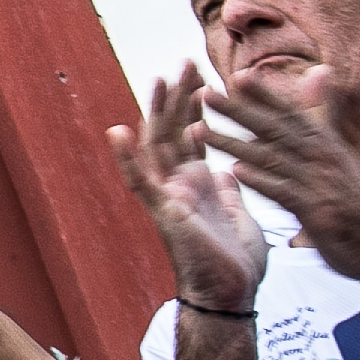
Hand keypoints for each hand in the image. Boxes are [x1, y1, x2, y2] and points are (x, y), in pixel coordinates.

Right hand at [104, 68, 269, 309]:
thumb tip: (228, 171)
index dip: (195, 105)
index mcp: (200, 184)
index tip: (202, 74)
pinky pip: (141, 183)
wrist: (233, 297)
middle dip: (179, 96)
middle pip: (174, 131)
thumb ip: (232, 192)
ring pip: (157, 147)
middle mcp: (180, 186)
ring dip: (157, 113)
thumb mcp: (242, 217)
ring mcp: (169, 197)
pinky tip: (118, 131)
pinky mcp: (164, 213)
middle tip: (186, 61)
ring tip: (159, 78)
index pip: (193, 134)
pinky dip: (128, 158)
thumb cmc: (238, 264)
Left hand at [194, 65, 359, 281]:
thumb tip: (320, 71)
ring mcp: (319, 183)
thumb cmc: (359, 201)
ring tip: (201, 130)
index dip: (264, 94)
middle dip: (237, 110)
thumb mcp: (341, 155)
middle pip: (274, 128)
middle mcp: (322, 157)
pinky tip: (236, 172)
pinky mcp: (317, 210)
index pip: (291, 113)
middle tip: (205, 94)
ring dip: (233, 143)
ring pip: (270, 157)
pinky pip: (284, 191)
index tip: (236, 76)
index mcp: (326, 143)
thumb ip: (323, 115)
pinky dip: (261, 180)